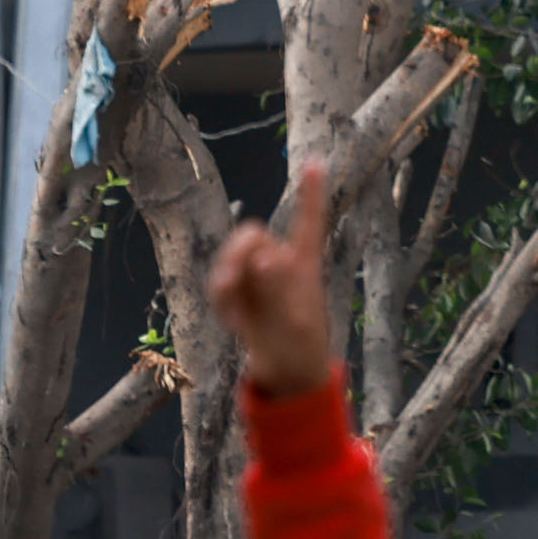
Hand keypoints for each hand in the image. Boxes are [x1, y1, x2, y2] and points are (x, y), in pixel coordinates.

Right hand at [205, 161, 339, 393]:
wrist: (288, 375)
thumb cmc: (303, 348)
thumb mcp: (295, 322)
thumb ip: (278, 289)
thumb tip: (265, 257)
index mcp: (305, 264)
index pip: (308, 222)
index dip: (311, 193)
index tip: (316, 162)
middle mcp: (280, 264)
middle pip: (253, 235)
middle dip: (237, 251)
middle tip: (230, 280)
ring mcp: (257, 280)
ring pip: (230, 257)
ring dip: (224, 275)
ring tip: (230, 310)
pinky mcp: (239, 296)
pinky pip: (221, 285)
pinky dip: (221, 300)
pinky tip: (232, 323)